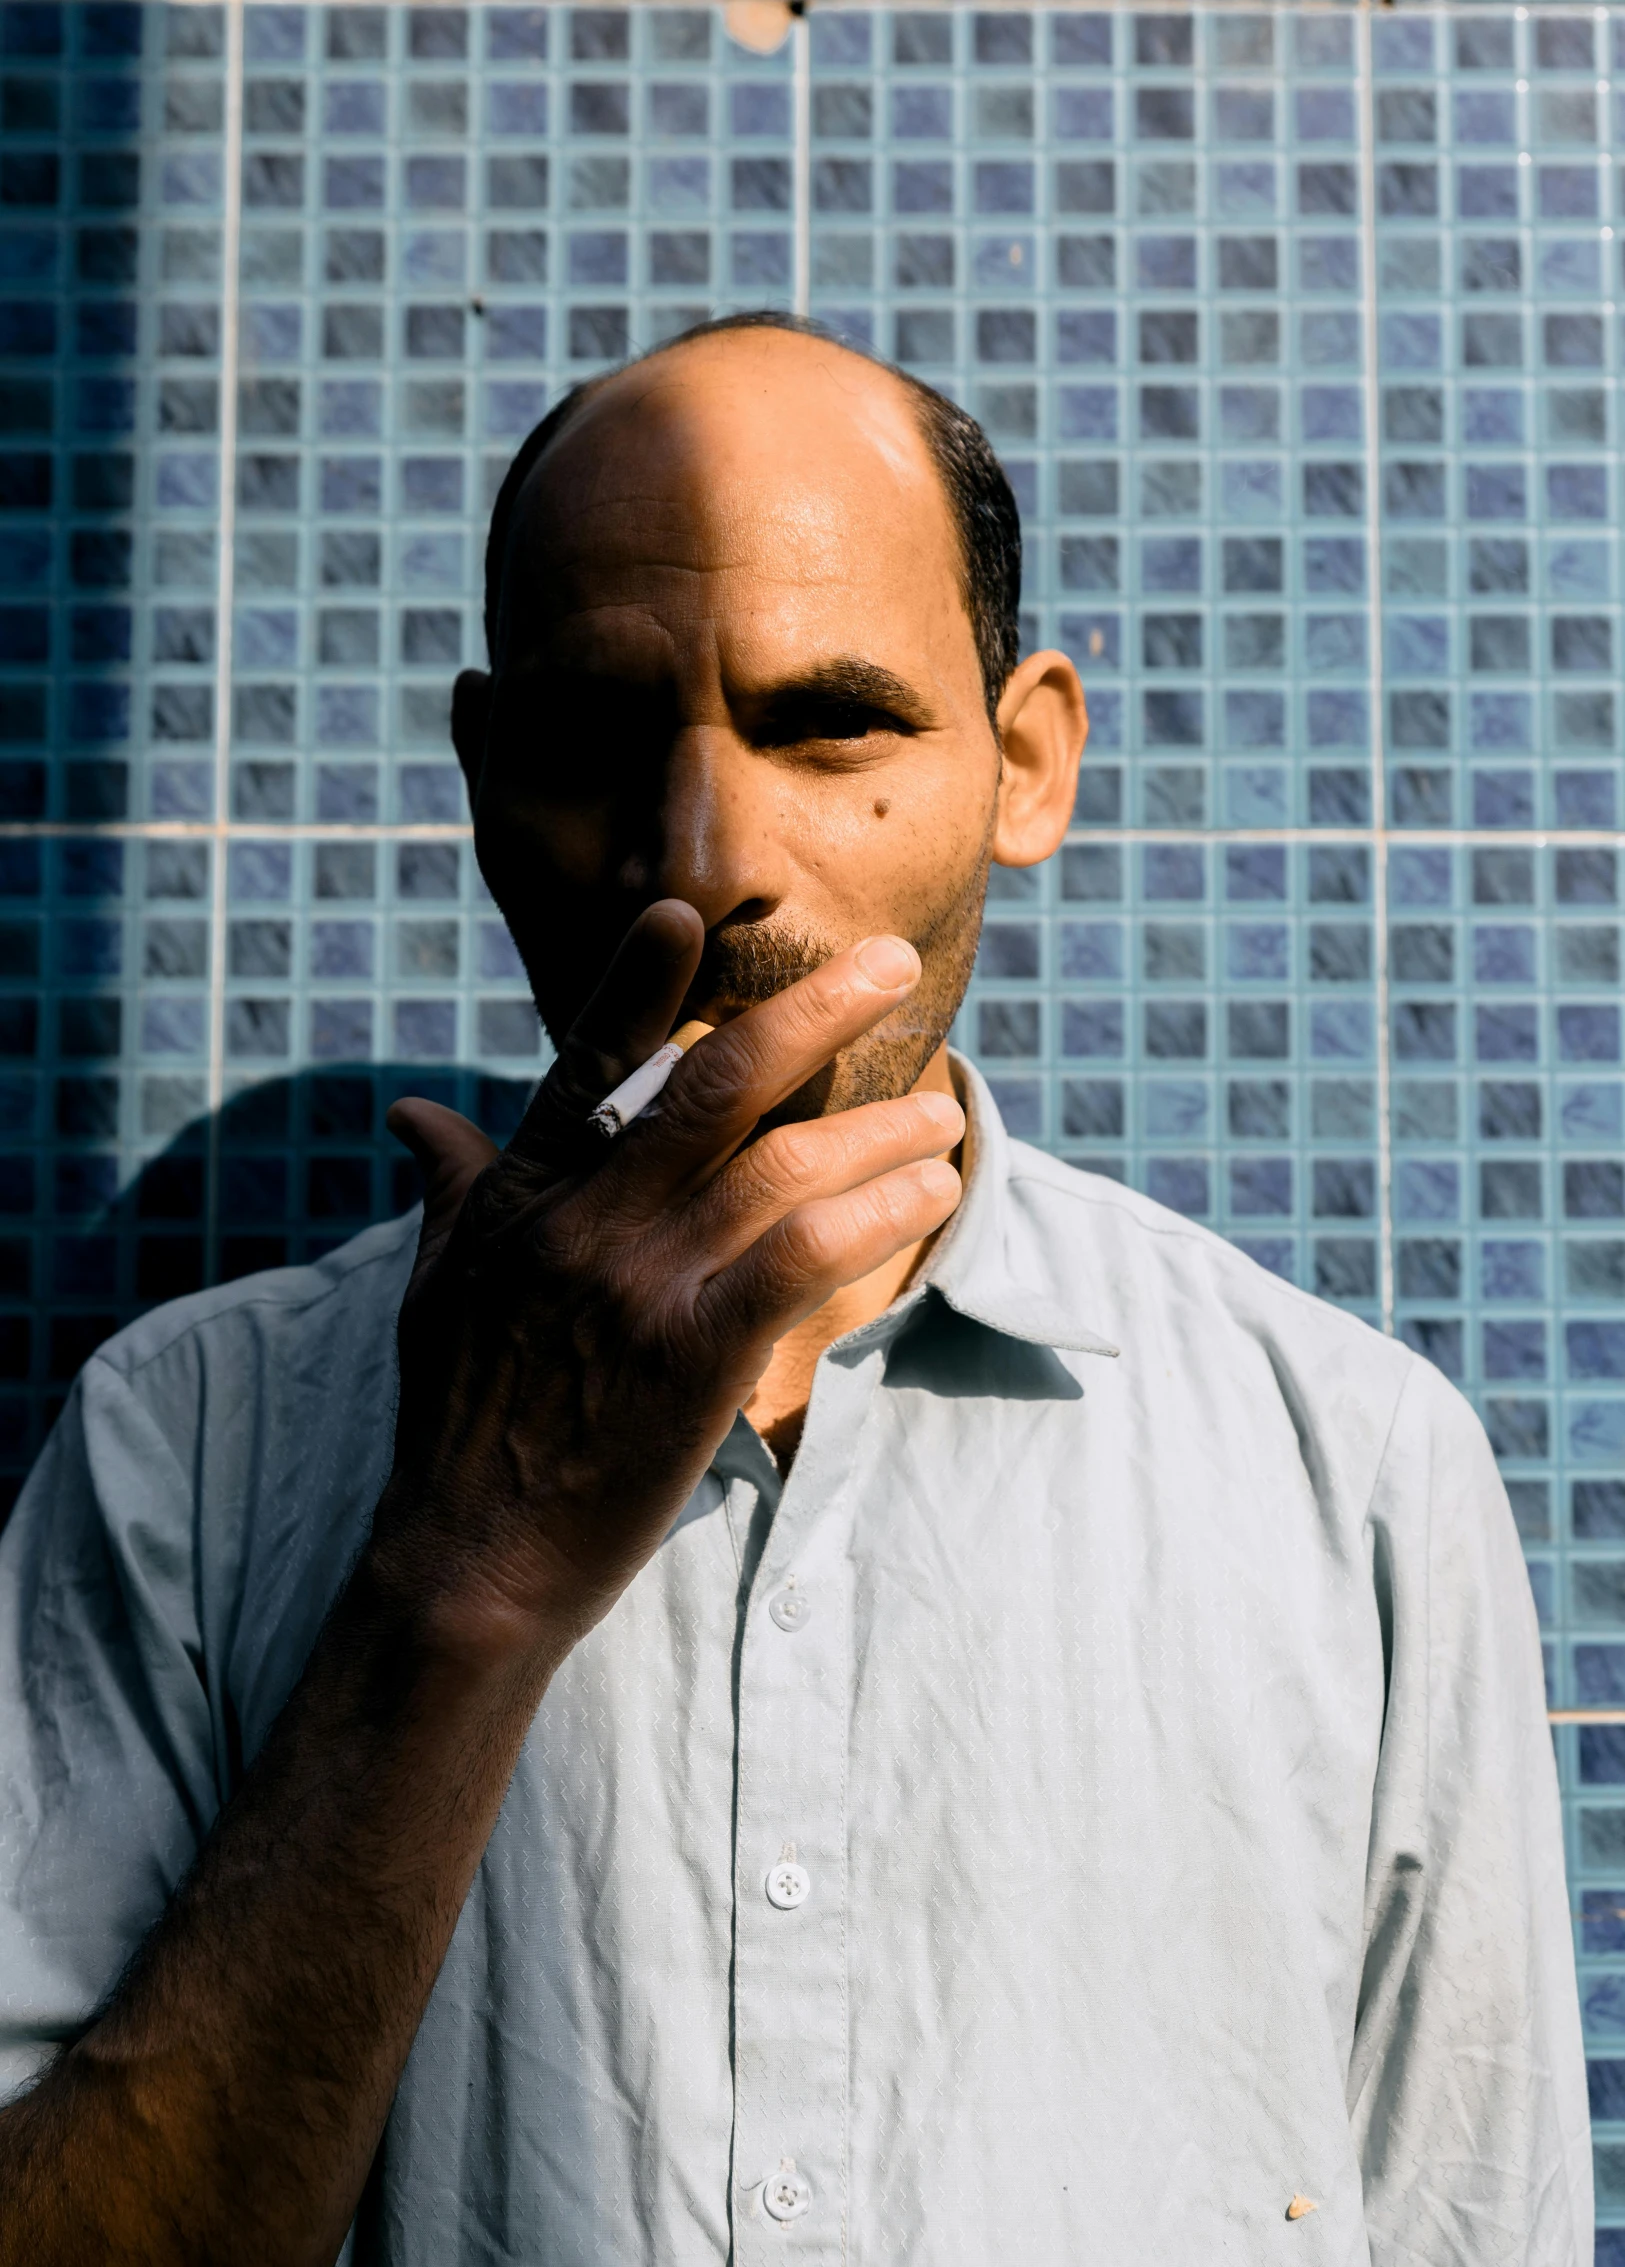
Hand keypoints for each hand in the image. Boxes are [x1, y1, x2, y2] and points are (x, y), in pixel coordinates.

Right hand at [376, 900, 963, 1658]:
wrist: (473, 1557)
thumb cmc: (457, 1418)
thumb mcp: (432, 1285)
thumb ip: (451, 1185)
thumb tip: (412, 1111)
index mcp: (523, 1196)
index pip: (585, 1063)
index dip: (635, 983)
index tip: (684, 912)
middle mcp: (583, 1222)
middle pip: (715, 1085)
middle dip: (814, 1011)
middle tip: (890, 964)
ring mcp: (640, 1286)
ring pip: (780, 1165)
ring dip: (877, 1127)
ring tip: (941, 1112)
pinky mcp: (694, 1356)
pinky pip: (804, 1257)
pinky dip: (874, 1212)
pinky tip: (927, 1192)